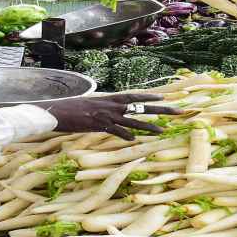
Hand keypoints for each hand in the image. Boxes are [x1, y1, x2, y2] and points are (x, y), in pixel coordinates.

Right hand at [38, 94, 181, 139]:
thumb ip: (103, 107)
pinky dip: (126, 135)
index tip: (164, 99)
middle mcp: (112, 105)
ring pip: (133, 121)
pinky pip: (116, 131)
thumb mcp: (91, 104)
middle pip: (141, 107)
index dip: (149, 98)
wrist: (58, 111)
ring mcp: (107, 115)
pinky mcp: (100, 125)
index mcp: (110, 99)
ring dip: (149, 126)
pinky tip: (135, 140)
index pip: (134, 96)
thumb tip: (109, 112)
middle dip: (161, 110)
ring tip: (163, 130)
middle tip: (178, 111)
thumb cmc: (72, 108)